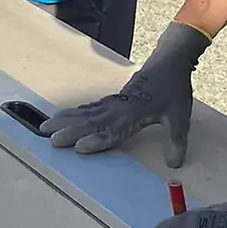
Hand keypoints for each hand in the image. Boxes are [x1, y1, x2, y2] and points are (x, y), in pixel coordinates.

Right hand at [38, 21, 210, 167]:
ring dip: (66, 120)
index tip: (78, 147)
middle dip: (70, 130)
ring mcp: (114, 102)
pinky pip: (90, 107)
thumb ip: (176, 141)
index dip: (96, 140)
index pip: (112, 129)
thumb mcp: (180, 117)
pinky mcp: (114, 99)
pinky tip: (64, 117)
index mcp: (134, 112)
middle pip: (91, 121)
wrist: (169, 62)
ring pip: (86, 113)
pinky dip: (75, 113)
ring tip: (46, 126)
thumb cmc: (174, 89)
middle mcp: (119, 107)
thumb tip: (174, 165)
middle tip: (50, 138)